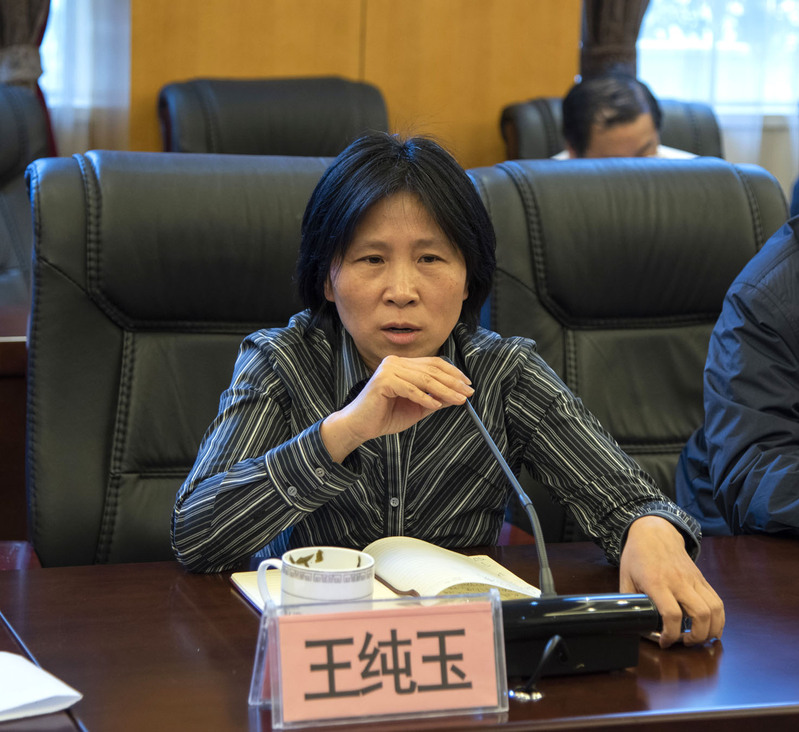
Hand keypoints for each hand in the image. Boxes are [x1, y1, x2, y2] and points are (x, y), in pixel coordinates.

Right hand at [320, 355, 473, 461]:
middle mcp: (395, 362)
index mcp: (402, 364)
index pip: (433, 363)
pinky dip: (425, 398)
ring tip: (458, 400)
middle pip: (431, 370)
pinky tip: (436, 406)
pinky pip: (410, 389)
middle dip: (453, 383)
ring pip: (424, 379)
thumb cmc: (384, 416)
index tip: (467, 384)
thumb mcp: (416, 407)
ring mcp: (388, 370)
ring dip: (444, 391)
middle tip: (468, 393)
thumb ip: (434, 399)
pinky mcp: (383, 381)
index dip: (453, 373)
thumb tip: (456, 396)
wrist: (359, 426)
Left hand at [619, 515, 724, 647]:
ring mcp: (693, 579)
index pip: (672, 614)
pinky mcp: (702, 579)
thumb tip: (633, 623)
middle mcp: (679, 581)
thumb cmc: (637, 555)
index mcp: (657, 582)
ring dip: (712, 630)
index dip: (670, 634)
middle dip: (697, 636)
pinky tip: (711, 628)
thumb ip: (630, 601)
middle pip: (700, 614)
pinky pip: (717, 601)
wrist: (654, 531)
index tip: (664, 642)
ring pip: (715, 609)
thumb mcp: (625, 578)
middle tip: (685, 642)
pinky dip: (719, 619)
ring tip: (699, 638)